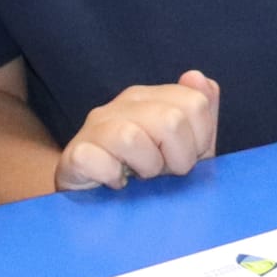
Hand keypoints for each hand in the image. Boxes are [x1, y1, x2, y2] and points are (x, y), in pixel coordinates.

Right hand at [56, 72, 218, 191]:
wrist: (92, 200)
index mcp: (152, 98)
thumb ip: (201, 116)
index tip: (182, 158)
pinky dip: (112, 177)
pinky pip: (100, 160)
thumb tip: (198, 77)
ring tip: (138, 177)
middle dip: (176, 159)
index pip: (196, 103)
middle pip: (171, 120)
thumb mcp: (183, 150)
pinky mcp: (76, 153)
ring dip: (145, 168)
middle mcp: (124, 103)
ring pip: (134, 137)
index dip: (199, 141)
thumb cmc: (142, 174)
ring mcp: (97, 126)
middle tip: (161, 172)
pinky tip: (114, 183)